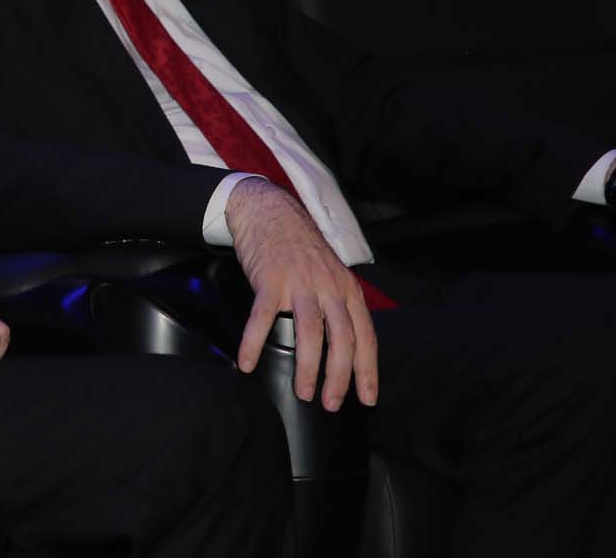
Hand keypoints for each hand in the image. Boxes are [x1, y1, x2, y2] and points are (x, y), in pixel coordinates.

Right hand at [226, 178, 377, 410]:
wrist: (269, 211)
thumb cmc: (299, 247)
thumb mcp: (330, 272)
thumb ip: (338, 304)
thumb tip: (343, 347)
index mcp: (346, 288)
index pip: (365, 335)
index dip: (368, 369)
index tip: (367, 399)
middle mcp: (328, 286)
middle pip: (341, 338)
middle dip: (339, 376)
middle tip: (330, 403)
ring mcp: (299, 282)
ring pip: (310, 332)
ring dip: (307, 367)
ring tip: (302, 392)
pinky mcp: (269, 280)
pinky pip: (263, 317)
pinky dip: (254, 343)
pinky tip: (247, 362)